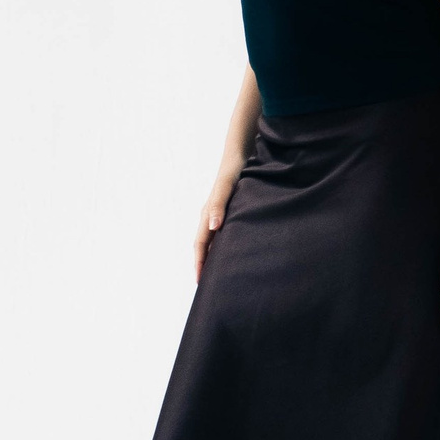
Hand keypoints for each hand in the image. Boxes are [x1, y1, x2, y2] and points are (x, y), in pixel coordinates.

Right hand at [193, 161, 241, 280]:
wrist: (239, 155)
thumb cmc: (233, 172)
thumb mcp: (227, 188)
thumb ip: (219, 206)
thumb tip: (212, 227)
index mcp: (207, 214)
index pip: (200, 245)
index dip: (199, 263)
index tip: (200, 281)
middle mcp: (209, 216)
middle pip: (203, 246)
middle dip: (202, 265)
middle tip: (207, 285)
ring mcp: (217, 213)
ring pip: (211, 241)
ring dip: (212, 257)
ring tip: (217, 274)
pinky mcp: (227, 210)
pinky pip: (221, 234)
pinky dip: (222, 246)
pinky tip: (231, 253)